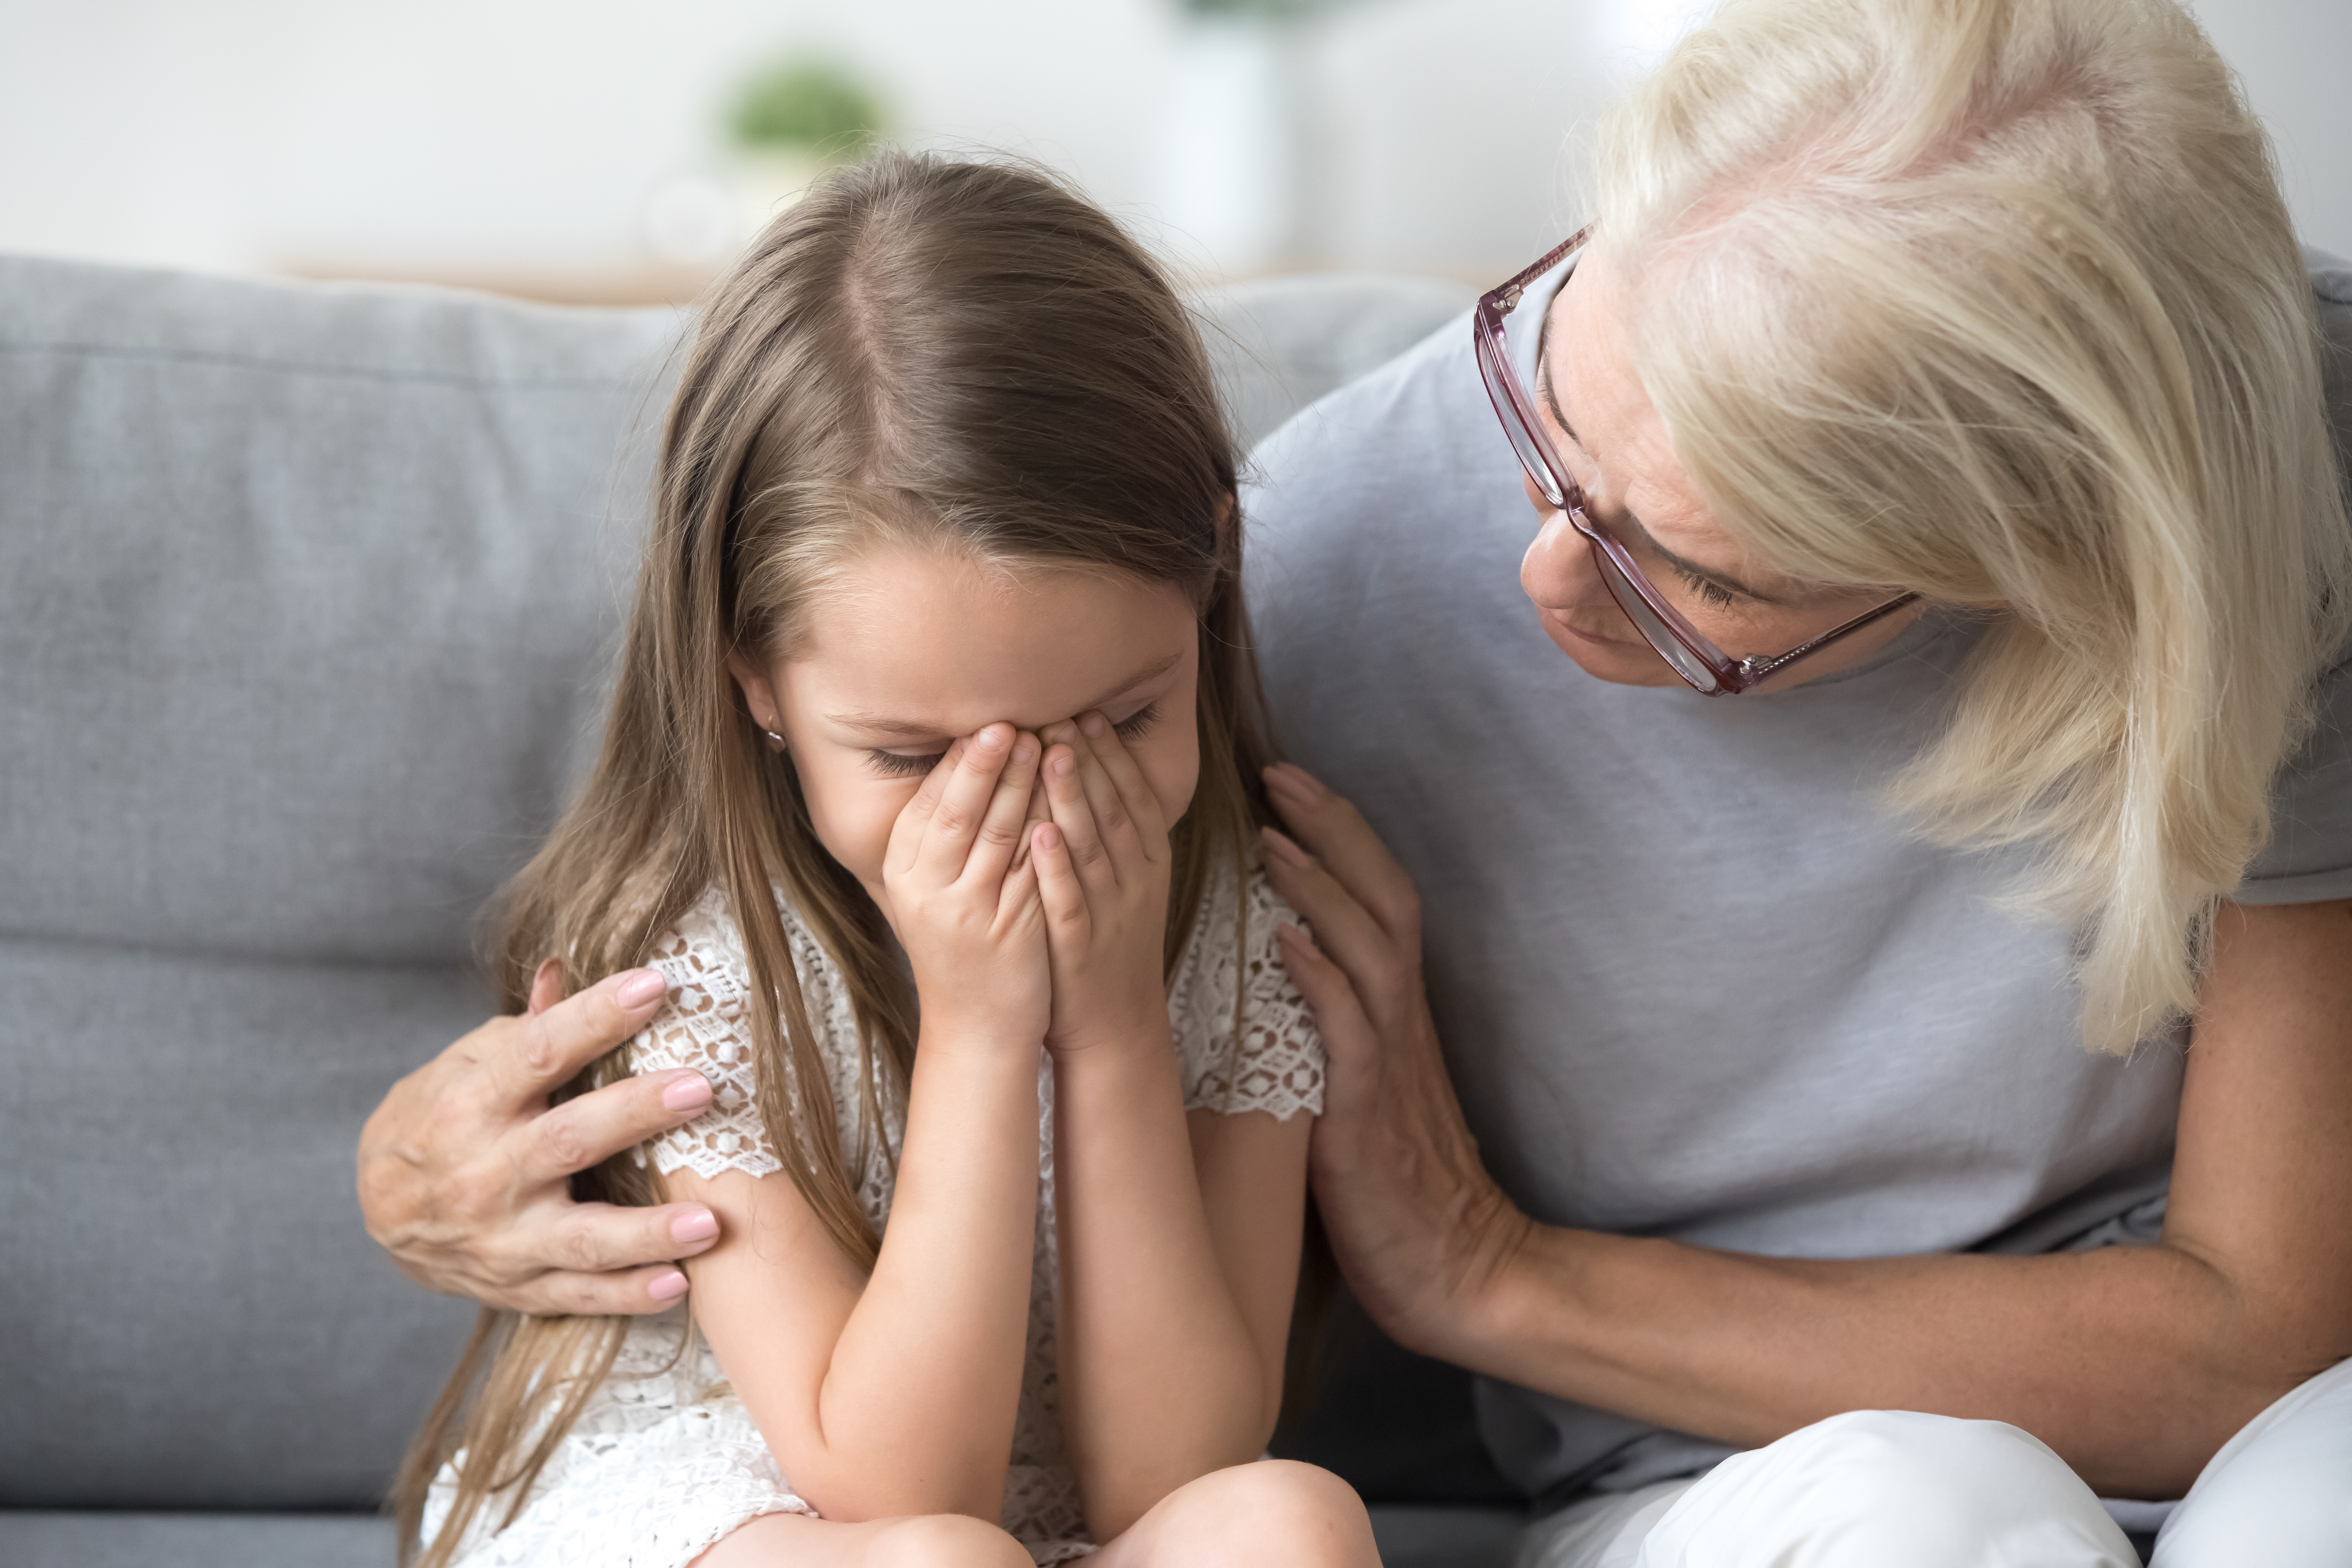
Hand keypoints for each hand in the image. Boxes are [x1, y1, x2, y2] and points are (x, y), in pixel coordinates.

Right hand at [356, 965, 722, 1314]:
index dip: (595, 1018)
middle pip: (566, 1141)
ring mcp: (502, 1238)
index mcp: (470, 1104)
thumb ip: (528, 1027)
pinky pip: (580, 1295)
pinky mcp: (519, 1286)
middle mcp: (484, 1174)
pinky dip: (629, 1295)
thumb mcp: (469, 1064)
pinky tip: (679, 1283)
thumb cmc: (443, 1115)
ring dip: (647, 1231)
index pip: (538, 1053)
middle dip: (636, 1114)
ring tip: (709, 1221)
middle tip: (702, 1088)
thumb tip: (566, 968)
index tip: (655, 985)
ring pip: (580, 1238)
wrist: (382, 1210)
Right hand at [883, 721, 1051, 1046]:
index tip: (981, 722)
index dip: (957, 761)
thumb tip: (963, 764)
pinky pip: (1033, 869)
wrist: (974, 1026)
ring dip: (1023, 785)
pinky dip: (1050, 830)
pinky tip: (1067, 799)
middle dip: (987, 762)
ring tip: (1046, 743)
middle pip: (960, 811)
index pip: (928, 802)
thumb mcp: (931, 891)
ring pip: (1000, 834)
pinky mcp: (1010, 930)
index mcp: (904, 872)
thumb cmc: (958, 948)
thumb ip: (940, 837)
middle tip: (1012, 720)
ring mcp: (968, 912)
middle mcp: (929, 890)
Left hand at [1029, 712, 1173, 1055]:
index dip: (1113, 755)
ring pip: (1092, 848)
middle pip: (1113, 811)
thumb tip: (1096, 770)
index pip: (1132, 798)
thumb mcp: (1128, 884)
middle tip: (1062, 713)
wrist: (1116, 1026)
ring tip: (1051, 752)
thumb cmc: (1110, 944)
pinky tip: (1038, 834)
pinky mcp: (1080, 947)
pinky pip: (1068, 902)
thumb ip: (1116, 834)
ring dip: (1073, 798)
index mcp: (1148, 864)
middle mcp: (1135, 883)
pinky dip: (1055, 868)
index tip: (1089, 713)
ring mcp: (1109, 915)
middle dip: (1089, 760)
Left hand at [1256, 762, 1530, 1360]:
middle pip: (1383, 897)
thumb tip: (1284, 988)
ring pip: (1369, 947)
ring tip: (1272, 835)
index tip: (1288, 786)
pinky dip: (1318, 976)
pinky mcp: (1369, 1112)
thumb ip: (1338, 1041)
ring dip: (1321, 886)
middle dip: (1333, 829)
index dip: (1340, 838)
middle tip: (1277, 773)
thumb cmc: (1398, 1196)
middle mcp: (1401, 1025)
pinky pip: (1349, 1028)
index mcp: (1397, 1019)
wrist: (1459, 1275)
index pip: (1379, 902)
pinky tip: (1283, 937)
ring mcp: (1390, 1065)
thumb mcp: (1361, 1099)